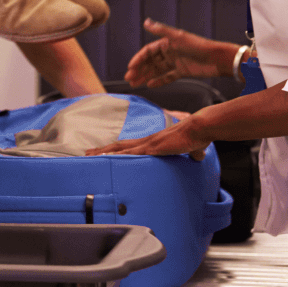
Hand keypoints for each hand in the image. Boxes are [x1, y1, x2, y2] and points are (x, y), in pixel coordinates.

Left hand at [86, 115, 208, 160]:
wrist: (200, 128)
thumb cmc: (197, 136)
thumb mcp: (192, 148)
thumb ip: (193, 152)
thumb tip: (198, 156)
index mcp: (153, 141)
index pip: (129, 145)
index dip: (116, 148)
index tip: (104, 152)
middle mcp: (147, 141)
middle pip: (119, 145)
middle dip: (103, 150)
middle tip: (87, 153)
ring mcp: (148, 144)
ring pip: (120, 148)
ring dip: (104, 152)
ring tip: (90, 156)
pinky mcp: (153, 148)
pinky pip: (131, 153)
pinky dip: (118, 156)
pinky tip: (108, 159)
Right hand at [125, 18, 226, 87]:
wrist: (218, 59)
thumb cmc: (199, 46)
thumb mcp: (178, 37)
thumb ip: (161, 31)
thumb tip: (146, 22)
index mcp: (167, 43)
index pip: (148, 51)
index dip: (138, 59)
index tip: (130, 68)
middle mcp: (170, 52)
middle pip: (150, 62)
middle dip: (139, 70)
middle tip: (129, 79)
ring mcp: (176, 62)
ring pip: (156, 70)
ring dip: (145, 76)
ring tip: (135, 84)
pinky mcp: (182, 72)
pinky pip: (167, 77)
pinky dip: (159, 81)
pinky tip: (150, 85)